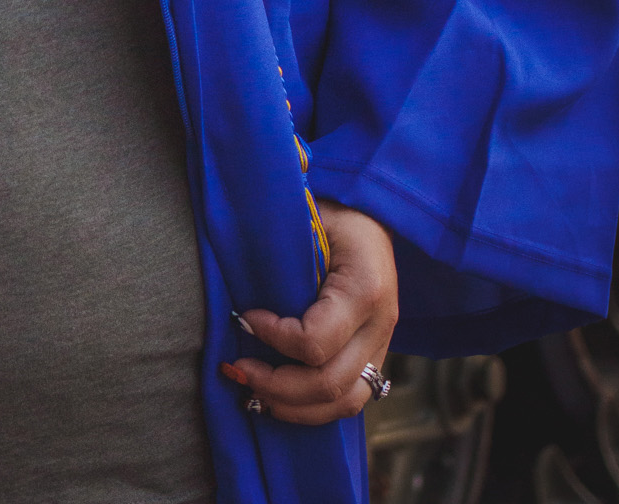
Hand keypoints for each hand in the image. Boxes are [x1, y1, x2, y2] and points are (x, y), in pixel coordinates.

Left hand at [220, 198, 397, 424]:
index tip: (243, 318)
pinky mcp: (375, 357)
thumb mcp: (308, 215)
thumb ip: (281, 248)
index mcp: (366, 287)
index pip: (316, 341)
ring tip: (251, 392)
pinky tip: (276, 399)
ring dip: (292, 406)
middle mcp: (381, 325)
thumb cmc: (331, 210)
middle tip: (236, 368)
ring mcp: (382, 345)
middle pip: (329, 383)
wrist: (369, 213)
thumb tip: (241, 290)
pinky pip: (349, 399)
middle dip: (275, 385)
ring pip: (344, 403)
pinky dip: (310, 408)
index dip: (273, 338)